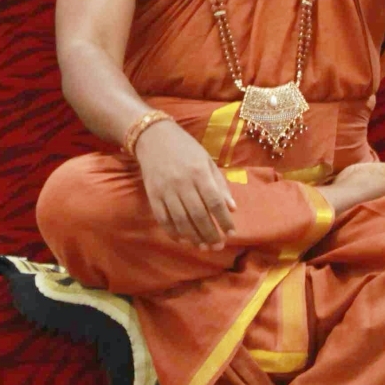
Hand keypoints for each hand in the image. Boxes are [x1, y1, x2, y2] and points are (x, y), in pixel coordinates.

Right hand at [134, 119, 237, 248]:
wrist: (154, 138)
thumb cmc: (186, 149)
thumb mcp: (207, 161)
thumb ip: (220, 185)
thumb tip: (232, 208)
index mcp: (200, 173)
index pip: (215, 202)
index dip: (224, 220)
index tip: (232, 233)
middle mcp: (183, 183)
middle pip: (199, 215)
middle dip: (210, 234)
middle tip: (218, 246)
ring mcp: (166, 191)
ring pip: (181, 220)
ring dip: (193, 237)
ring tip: (204, 247)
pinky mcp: (152, 196)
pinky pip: (163, 219)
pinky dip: (173, 232)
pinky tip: (183, 240)